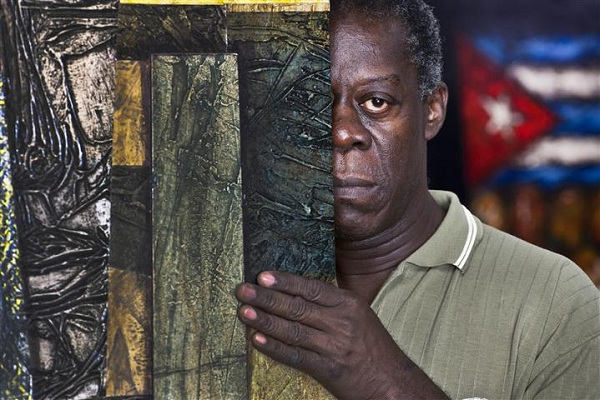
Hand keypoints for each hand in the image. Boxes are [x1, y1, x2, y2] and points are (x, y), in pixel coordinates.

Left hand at [235, 271, 447, 399]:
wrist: (392, 381)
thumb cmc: (372, 346)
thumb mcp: (359, 315)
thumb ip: (331, 303)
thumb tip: (294, 290)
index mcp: (348, 303)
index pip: (310, 288)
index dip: (284, 281)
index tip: (262, 276)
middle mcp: (341, 322)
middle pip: (297, 307)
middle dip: (266, 298)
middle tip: (243, 290)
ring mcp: (334, 346)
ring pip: (292, 330)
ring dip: (265, 320)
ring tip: (244, 311)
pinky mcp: (327, 369)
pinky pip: (295, 356)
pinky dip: (274, 347)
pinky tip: (257, 339)